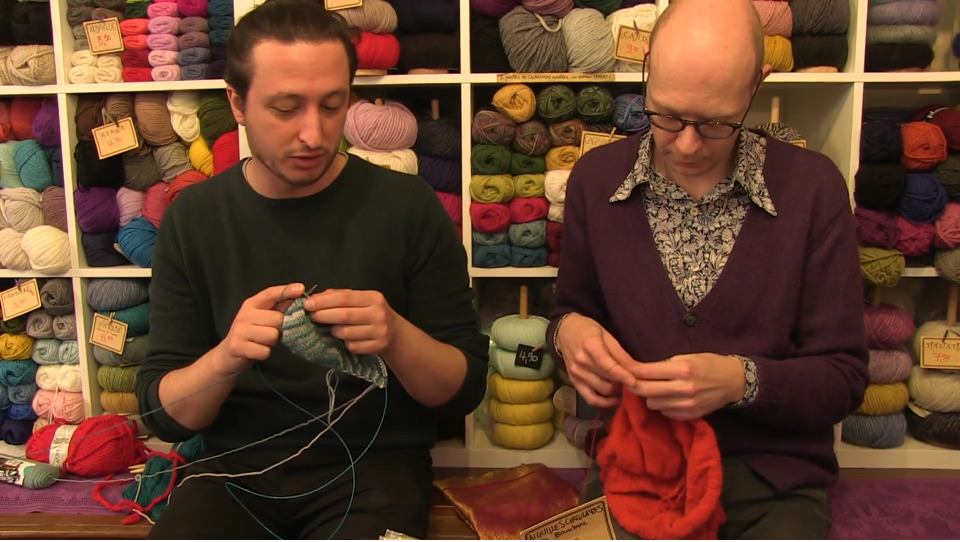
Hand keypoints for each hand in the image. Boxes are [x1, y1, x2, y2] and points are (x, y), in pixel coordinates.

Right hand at [213, 283, 304, 374]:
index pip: (270, 294)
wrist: (228, 353)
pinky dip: (264, 353)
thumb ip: (278, 308)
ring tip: (262, 341)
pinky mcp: (238, 346)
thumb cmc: (251, 333)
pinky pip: (265, 351)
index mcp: (252, 304)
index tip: (300, 288)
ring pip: (273, 335)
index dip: (286, 291)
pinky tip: (257, 350)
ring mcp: (240, 330)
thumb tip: (296, 297)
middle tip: (269, 332)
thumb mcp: (262, 317)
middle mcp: (245, 315)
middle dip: (279, 328)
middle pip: (278, 319)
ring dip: (272, 342)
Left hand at [303, 289, 398, 354]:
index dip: (324, 301)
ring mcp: (379, 331)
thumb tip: (315, 298)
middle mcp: (378, 314)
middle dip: (324, 315)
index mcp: (373, 298)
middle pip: (344, 315)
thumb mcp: (361, 300)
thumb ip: (339, 296)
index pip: (345, 298)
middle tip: (311, 316)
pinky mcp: (377, 346)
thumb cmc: (371, 313)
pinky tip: (347, 339)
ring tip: (333, 329)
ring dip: (334, 331)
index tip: (308, 304)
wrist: (395, 333)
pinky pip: (352, 346)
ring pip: (346, 333)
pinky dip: (345, 343)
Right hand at [555, 313, 637, 407]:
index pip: (608, 366)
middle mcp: (580, 362)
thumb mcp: (607, 335)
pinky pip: (590, 399)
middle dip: (623, 384)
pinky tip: (615, 399)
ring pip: (602, 390)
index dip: (623, 376)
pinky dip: (604, 403)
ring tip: (625, 386)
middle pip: (607, 380)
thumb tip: (637, 370)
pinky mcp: (574, 382)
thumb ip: (621, 354)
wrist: (564, 331)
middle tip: (633, 382)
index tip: (635, 383)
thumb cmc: (588, 330)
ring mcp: (575, 374)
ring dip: (616, 392)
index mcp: (590, 346)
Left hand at [626, 353, 745, 419]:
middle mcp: (684, 388)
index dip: (631, 371)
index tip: (623, 369)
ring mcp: (687, 404)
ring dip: (650, 396)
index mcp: (683, 369)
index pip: (647, 372)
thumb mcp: (689, 357)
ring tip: (655, 389)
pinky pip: (665, 412)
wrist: (734, 381)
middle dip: (633, 386)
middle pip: (645, 391)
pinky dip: (663, 405)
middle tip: (629, 381)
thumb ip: (666, 365)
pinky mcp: (690, 415)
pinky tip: (669, 397)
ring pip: (652, 404)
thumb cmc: (709, 364)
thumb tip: (642, 371)